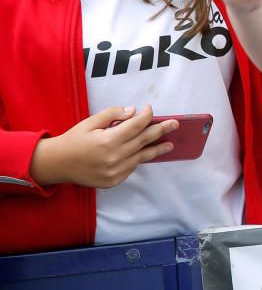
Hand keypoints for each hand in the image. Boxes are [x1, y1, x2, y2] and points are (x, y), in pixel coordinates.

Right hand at [29, 106, 177, 187]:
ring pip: (142, 157)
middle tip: (176, 124)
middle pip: (145, 140)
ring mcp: (115, 171)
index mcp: (108, 140)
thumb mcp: (90, 122)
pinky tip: (144, 152)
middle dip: (161, 130)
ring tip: (170, 143)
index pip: (136, 125)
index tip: (150, 108)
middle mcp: (114, 157)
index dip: (146, 115)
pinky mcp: (114, 181)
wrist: (57, 164)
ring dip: (157, 148)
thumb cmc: (74, 140)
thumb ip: (113, 114)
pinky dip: (138, 158)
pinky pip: (132, 167)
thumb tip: (133, 111)